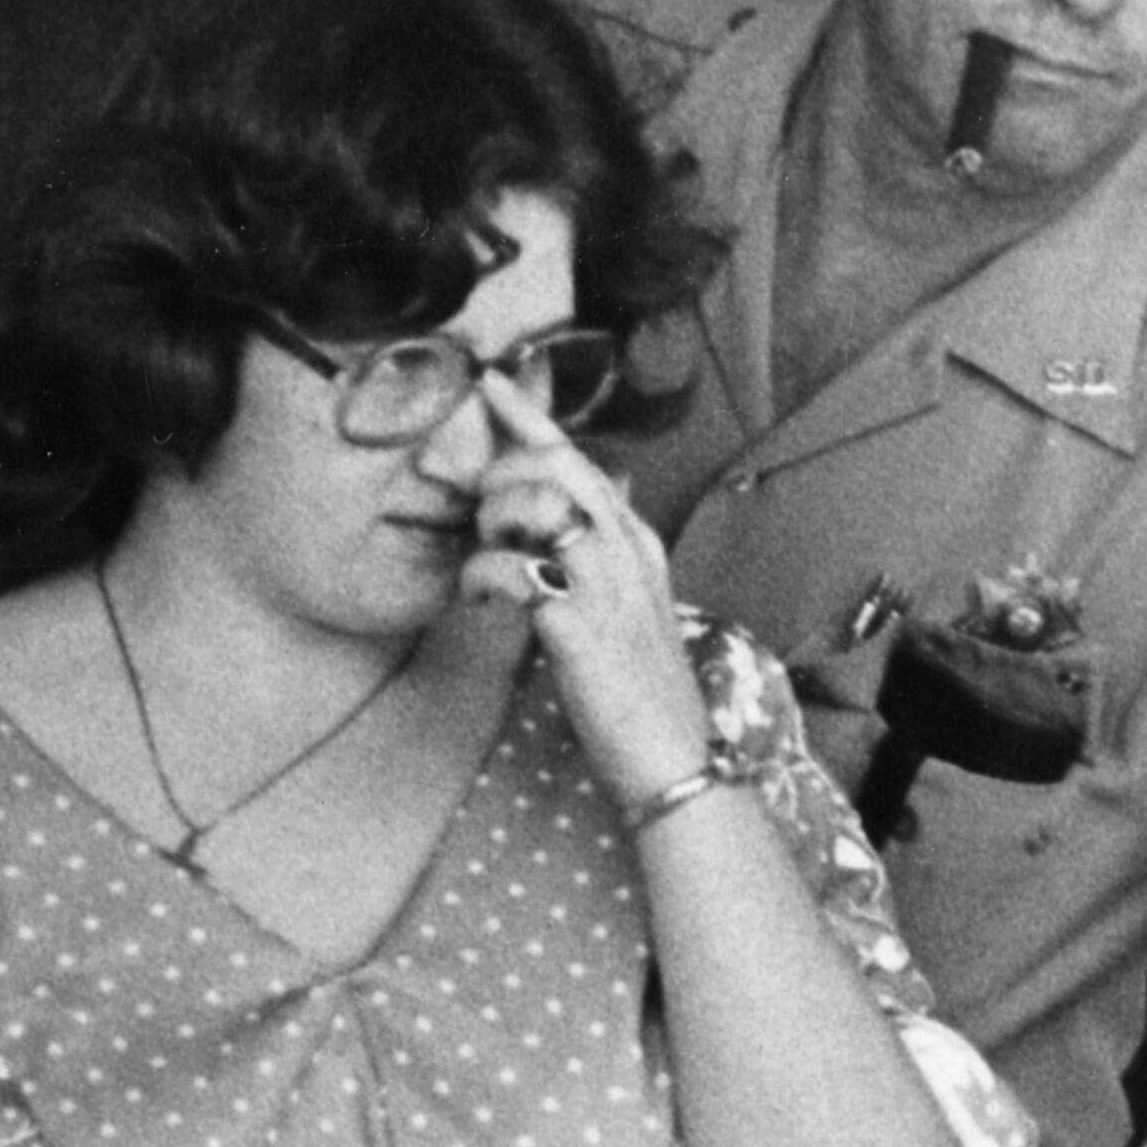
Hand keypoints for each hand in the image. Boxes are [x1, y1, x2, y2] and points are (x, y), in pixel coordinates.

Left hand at [461, 370, 711, 814]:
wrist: (673, 763)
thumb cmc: (641, 697)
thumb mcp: (630, 614)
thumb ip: (599, 565)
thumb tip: (555, 530)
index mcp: (638, 546)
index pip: (583, 462)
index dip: (532, 418)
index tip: (493, 384)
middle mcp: (626, 554)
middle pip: (558, 466)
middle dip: (502, 467)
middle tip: (472, 499)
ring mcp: (606, 588)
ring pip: (536, 503)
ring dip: (491, 519)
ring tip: (483, 556)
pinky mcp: (577, 629)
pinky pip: (513, 570)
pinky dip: (482, 574)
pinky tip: (478, 596)